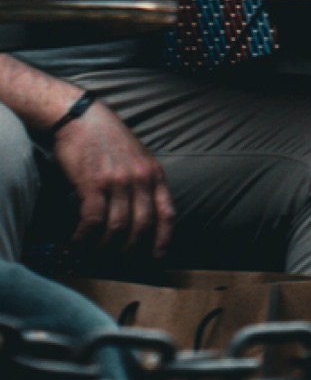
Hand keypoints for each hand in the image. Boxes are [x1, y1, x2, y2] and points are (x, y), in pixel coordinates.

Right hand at [51, 99, 170, 254]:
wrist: (82, 118)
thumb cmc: (107, 139)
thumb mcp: (137, 158)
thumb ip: (142, 182)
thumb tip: (138, 212)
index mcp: (154, 174)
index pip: (167, 212)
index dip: (164, 237)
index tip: (158, 256)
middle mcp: (140, 179)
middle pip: (142, 225)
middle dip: (129, 249)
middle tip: (115, 261)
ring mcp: (118, 182)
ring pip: (117, 227)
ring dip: (103, 246)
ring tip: (91, 253)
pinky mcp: (93, 184)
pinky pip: (92, 220)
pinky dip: (84, 236)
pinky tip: (75, 242)